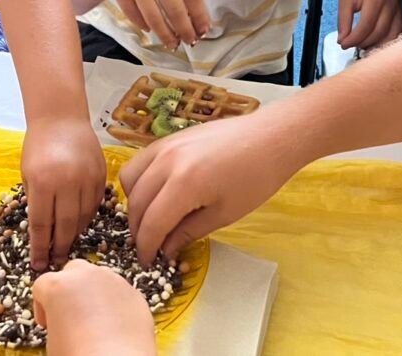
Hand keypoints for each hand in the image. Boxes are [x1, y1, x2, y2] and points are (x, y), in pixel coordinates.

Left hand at [21, 117, 106, 269]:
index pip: (41, 224)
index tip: (38, 264)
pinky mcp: (101, 174)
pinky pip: (96, 204)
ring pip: (84, 217)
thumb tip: (43, 233)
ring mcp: (87, 178)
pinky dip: (88, 217)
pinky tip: (80, 224)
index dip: (40, 248)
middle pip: (65, 226)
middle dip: (59, 247)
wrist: (61, 116)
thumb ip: (35, 201)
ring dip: (75, 234)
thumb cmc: (37, 145)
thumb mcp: (27, 173)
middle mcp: (67, 182)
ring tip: (67, 246)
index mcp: (43, 182)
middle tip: (56, 262)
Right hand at [33, 260, 155, 355]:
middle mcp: (86, 276)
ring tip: (94, 322)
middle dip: (69, 290)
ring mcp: (113, 281)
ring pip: (98, 278)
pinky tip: (113, 327)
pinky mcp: (133, 293)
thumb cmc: (80, 355)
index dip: (41, 306)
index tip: (47, 321)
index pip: (42, 284)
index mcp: (58, 286)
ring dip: (93, 294)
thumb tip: (63, 322)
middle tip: (69, 315)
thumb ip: (56, 320)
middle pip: (72, 272)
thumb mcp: (53, 340)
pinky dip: (114, 304)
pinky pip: (119, 293)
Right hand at [83, 0, 209, 47]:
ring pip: (154, 18)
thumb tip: (188, 2)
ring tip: (172, 43)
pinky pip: (133, 13)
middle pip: (176, 11)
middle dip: (186, 31)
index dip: (200, 17)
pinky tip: (149, 29)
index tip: (204, 29)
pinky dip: (142, 24)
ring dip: (165, 35)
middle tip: (190, 41)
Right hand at [120, 112, 294, 265]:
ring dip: (135, 203)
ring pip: (130, 179)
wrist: (271, 137)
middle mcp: (166, 162)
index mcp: (183, 184)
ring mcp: (165, 145)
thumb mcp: (225, 214)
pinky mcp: (169, 138)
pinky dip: (140, 181)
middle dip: (138, 230)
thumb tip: (166, 249)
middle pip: (136, 202)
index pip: (151, 223)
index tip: (147, 264)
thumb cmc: (256, 178)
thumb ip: (189, 232)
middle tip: (150, 246)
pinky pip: (140, 161)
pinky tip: (156, 193)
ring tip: (151, 219)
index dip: (147, 248)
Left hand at [337, 0, 401, 48]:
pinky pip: (398, 31)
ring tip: (362, 45)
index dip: (354, 39)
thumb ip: (343, 22)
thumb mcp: (344, 1)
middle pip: (379, 33)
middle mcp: (391, 2)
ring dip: (377, 45)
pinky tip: (375, 42)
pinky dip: (387, 40)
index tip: (344, 44)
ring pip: (391, 35)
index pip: (366, 26)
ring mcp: (399, 7)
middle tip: (351, 44)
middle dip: (363, 43)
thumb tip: (344, 41)